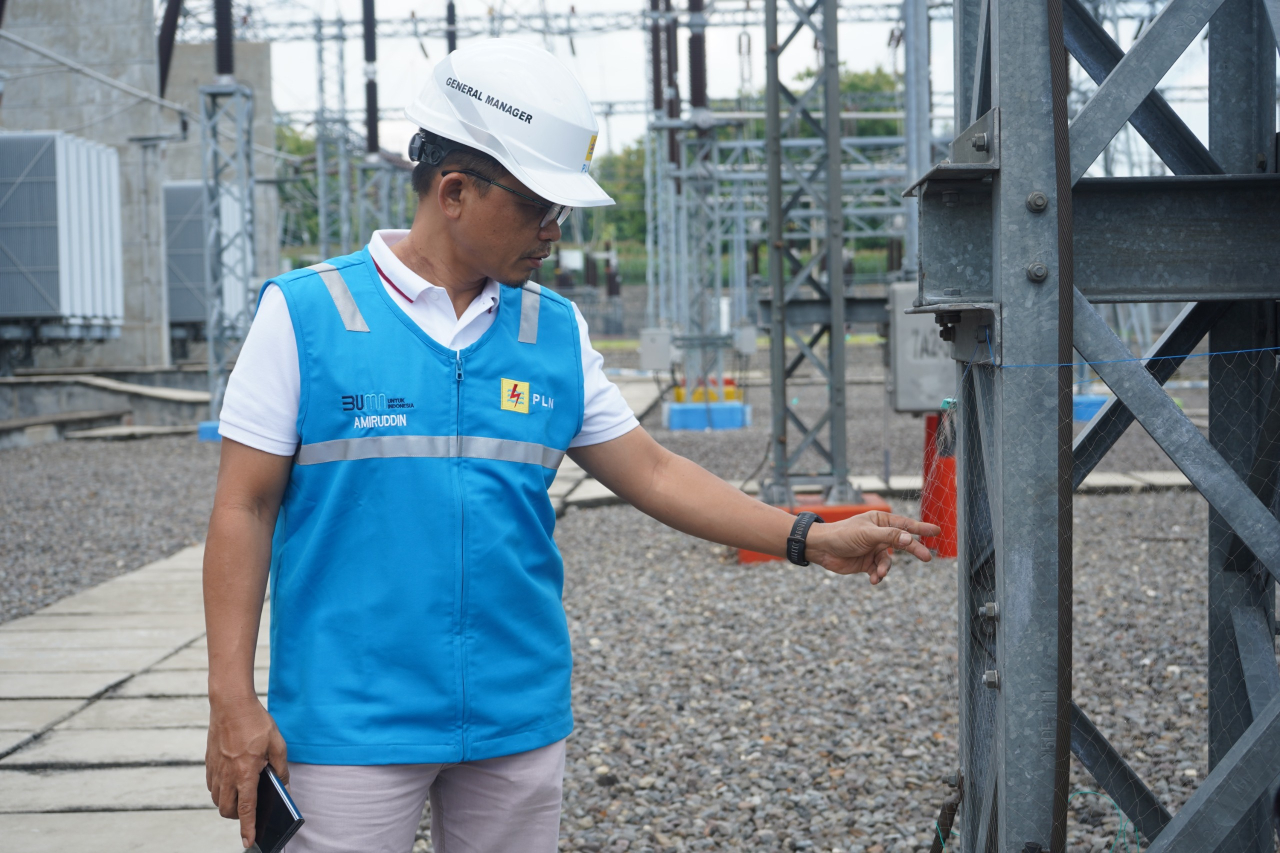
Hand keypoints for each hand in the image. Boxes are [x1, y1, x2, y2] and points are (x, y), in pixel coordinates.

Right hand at [206, 694, 288, 848]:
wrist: (230, 703)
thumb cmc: (256, 722)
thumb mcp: (278, 744)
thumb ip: (281, 768)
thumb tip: (284, 786)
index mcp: (246, 772)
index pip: (246, 808)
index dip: (248, 827)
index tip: (248, 841)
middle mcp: (227, 774)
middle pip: (227, 809)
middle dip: (236, 816)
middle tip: (248, 811)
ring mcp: (215, 769)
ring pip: (217, 799)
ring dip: (227, 803)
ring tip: (241, 794)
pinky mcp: (208, 762)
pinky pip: (212, 785)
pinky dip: (220, 790)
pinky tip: (231, 780)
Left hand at [804, 511, 941, 583]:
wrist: (821, 549)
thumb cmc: (842, 535)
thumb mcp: (868, 535)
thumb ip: (890, 537)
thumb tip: (910, 539)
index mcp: (880, 522)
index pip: (905, 524)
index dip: (921, 528)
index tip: (936, 531)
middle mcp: (879, 535)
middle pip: (902, 543)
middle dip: (913, 551)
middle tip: (927, 558)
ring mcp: (873, 549)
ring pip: (889, 561)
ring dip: (885, 569)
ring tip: (879, 574)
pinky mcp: (867, 563)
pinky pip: (879, 570)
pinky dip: (878, 576)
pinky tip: (873, 579)